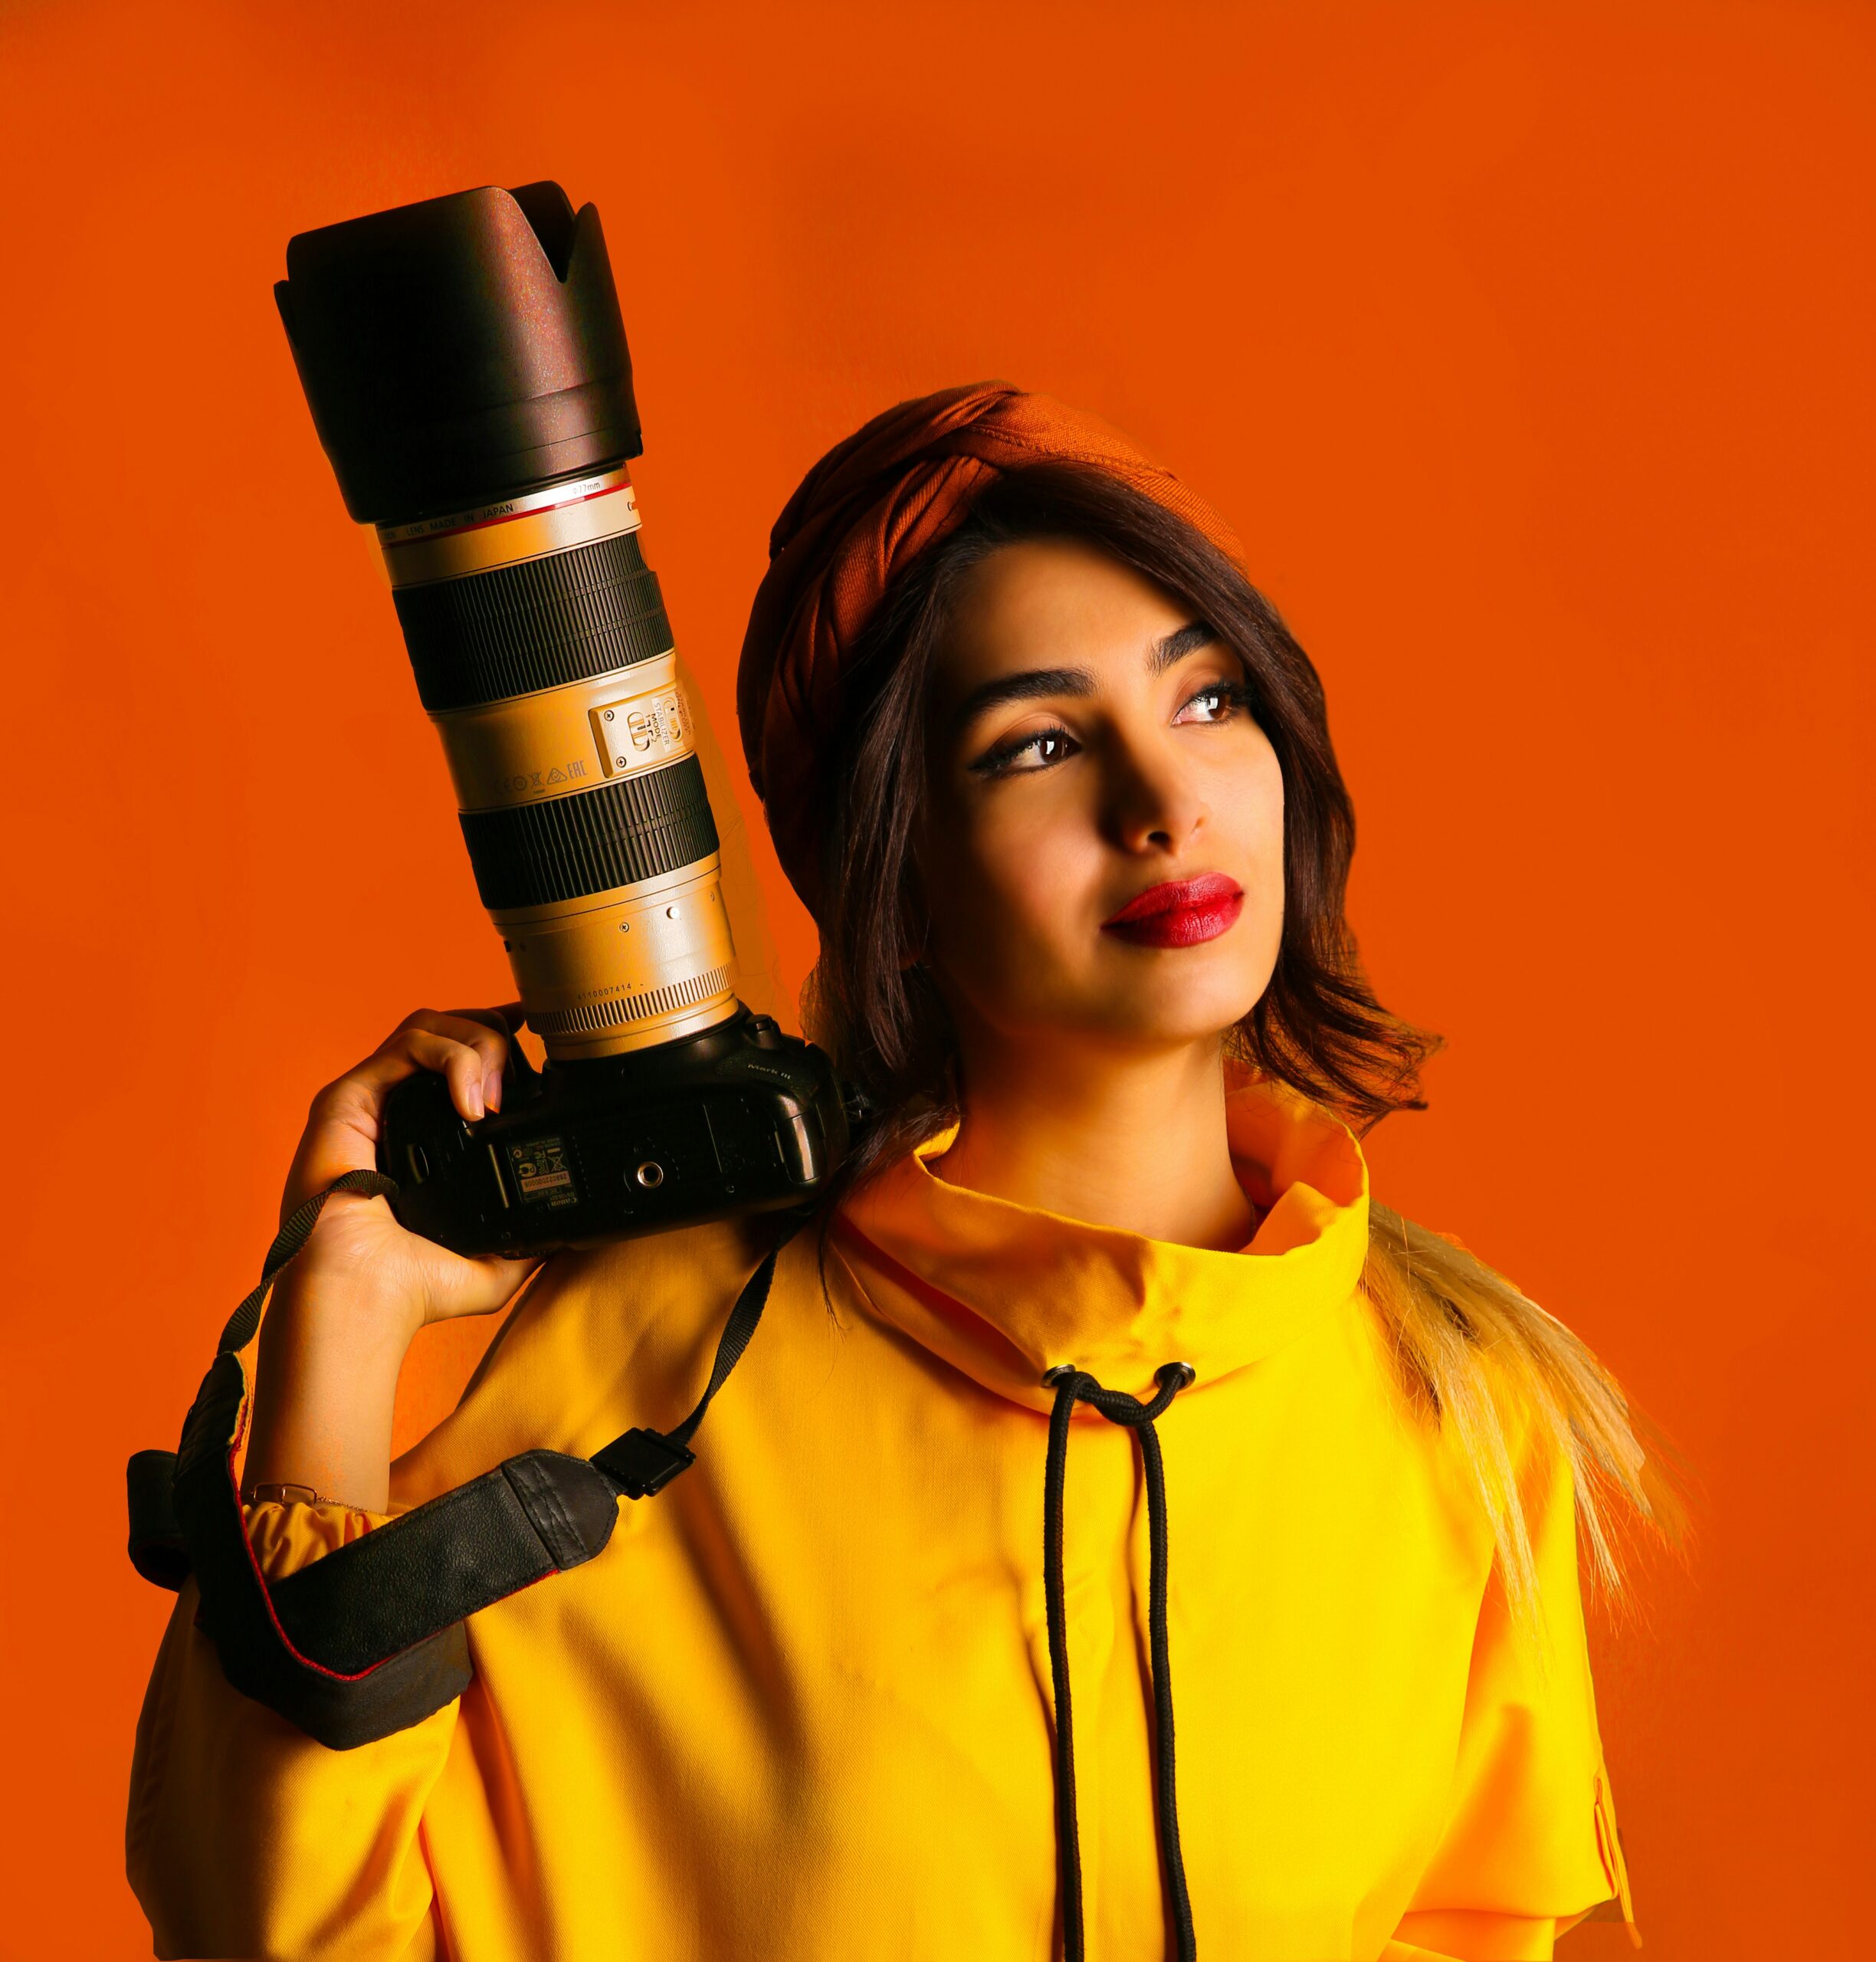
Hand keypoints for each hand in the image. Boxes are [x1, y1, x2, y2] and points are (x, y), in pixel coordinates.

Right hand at [273, 1005, 542, 1348]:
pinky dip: (451, 1056)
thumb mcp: (495, 1262)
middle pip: (450, 1029)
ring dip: (476, 1044)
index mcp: (423, 1135)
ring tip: (493, 1098)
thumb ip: (533, 1241)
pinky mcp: (347, 1098)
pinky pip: (406, 1044)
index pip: (462, 1058)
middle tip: (516, 1088)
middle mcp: (394, 1109)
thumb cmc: (412, 1290)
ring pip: (430, 1025)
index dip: (499, 1038)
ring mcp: (370, 1100)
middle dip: (494, 1039)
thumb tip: (575, 1231)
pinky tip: (471, 1101)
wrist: (365, 1299)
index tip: (540, 1035)